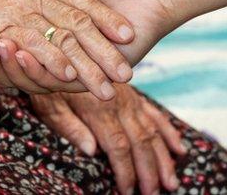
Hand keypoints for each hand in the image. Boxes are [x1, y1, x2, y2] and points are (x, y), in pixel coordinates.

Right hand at [0, 0, 179, 66]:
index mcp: (39, 30)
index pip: (0, 45)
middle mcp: (49, 51)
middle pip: (10, 63)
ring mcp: (65, 66)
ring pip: (27, 72)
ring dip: (4, 64)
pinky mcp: (83, 79)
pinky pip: (53, 78)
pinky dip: (36, 66)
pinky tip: (19, 54)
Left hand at [30, 84, 186, 194]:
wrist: (60, 45)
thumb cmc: (47, 78)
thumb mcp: (48, 102)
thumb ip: (69, 125)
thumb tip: (91, 150)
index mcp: (98, 109)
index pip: (118, 146)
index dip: (125, 171)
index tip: (128, 191)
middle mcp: (119, 104)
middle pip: (140, 142)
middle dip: (149, 171)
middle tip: (154, 194)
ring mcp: (128, 99)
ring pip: (152, 131)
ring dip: (163, 158)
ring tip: (171, 182)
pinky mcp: (131, 94)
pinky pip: (154, 114)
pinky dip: (167, 132)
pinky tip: (179, 148)